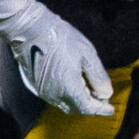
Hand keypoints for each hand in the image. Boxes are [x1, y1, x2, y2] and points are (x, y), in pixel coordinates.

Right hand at [0, 6, 116, 116]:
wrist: (29, 29)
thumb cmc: (60, 38)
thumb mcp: (87, 54)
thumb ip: (98, 77)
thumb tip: (105, 93)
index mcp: (69, 89)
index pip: (88, 108)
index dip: (101, 109)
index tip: (110, 109)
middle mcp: (54, 95)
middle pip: (75, 109)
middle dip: (88, 105)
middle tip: (98, 96)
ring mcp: (42, 91)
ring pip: (63, 103)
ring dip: (75, 99)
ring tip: (83, 84)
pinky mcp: (34, 85)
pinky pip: (53, 96)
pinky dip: (64, 93)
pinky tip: (68, 79)